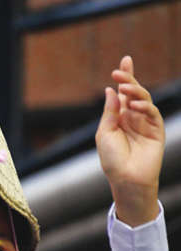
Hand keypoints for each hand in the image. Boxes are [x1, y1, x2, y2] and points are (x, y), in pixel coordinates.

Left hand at [96, 56, 164, 226]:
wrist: (125, 178)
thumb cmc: (112, 159)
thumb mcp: (105, 132)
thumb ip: (110, 111)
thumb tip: (111, 90)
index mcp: (119, 117)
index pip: (123, 93)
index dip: (125, 77)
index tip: (124, 61)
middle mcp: (133, 117)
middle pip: (134, 92)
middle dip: (129, 79)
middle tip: (120, 71)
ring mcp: (146, 122)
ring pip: (144, 99)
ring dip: (135, 91)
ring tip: (124, 87)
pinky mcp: (156, 129)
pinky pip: (151, 113)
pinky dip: (143, 107)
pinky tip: (134, 106)